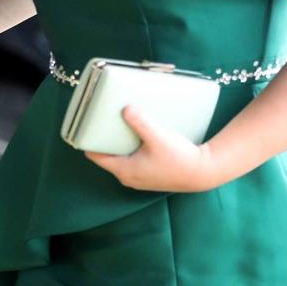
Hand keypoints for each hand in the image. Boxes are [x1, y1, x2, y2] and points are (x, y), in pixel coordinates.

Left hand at [85, 105, 218, 192]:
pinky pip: (130, 158)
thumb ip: (140, 122)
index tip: (84, 123)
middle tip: (100, 117)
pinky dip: (128, 146)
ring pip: (119, 156)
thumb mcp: (157, 137)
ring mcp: (138, 177)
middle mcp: (128, 177)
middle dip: (103, 137)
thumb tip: (124, 108)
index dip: (88, 139)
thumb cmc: (179, 158)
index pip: (95, 155)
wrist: (202, 172)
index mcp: (124, 170)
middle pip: (106, 154)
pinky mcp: (148, 173)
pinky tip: (135, 133)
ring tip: (116, 122)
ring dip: (117, 141)